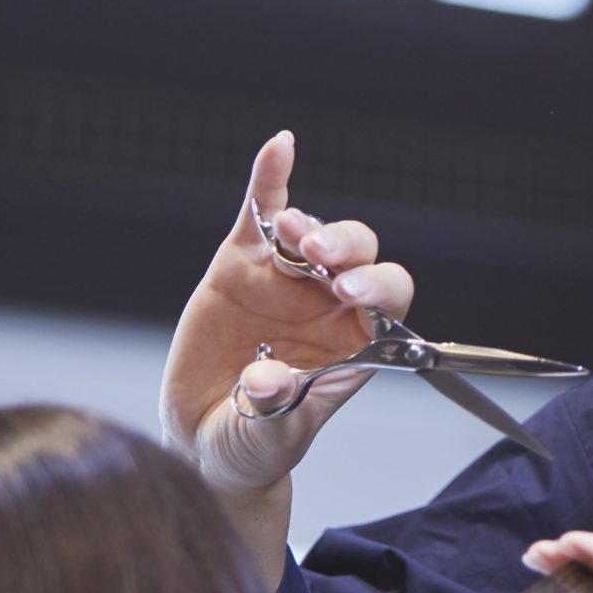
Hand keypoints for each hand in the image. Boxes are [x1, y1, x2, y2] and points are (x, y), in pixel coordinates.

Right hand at [160, 132, 418, 505]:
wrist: (203, 440)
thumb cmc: (252, 444)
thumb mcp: (264, 440)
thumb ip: (271, 414)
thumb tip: (267, 381)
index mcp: (356, 342)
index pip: (388, 301)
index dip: (377, 288)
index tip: (350, 293)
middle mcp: (329, 304)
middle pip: (359, 257)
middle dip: (348, 250)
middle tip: (321, 260)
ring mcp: (287, 280)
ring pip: (314, 234)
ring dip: (310, 226)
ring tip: (290, 232)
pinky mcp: (242, 264)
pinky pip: (260, 214)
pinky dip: (269, 180)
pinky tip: (279, 148)